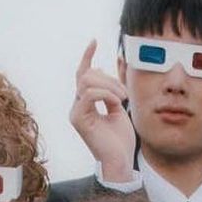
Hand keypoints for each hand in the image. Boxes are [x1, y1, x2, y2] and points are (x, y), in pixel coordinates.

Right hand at [70, 40, 135, 182]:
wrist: (120, 161)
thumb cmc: (120, 140)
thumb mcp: (118, 109)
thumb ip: (110, 91)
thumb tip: (105, 69)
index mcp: (85, 104)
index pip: (82, 75)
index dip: (87, 57)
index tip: (94, 41)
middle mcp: (77, 107)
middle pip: (87, 75)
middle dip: (109, 77)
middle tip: (125, 92)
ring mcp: (76, 113)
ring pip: (87, 82)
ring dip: (109, 85)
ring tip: (123, 98)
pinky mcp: (78, 119)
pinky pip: (89, 94)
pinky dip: (106, 94)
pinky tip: (118, 102)